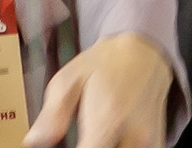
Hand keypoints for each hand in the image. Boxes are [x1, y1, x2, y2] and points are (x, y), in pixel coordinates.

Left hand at [26, 32, 172, 147]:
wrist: (144, 52)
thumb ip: (52, 114)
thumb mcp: (68, 79)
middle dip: (89, 145)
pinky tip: (109, 138)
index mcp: (109, 118)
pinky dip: (119, 146)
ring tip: (94, 135)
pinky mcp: (157, 145)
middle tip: (80, 136)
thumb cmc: (103, 64)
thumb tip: (34, 141)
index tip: (62, 143)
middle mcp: (135, 135)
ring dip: (105, 147)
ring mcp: (150, 143)